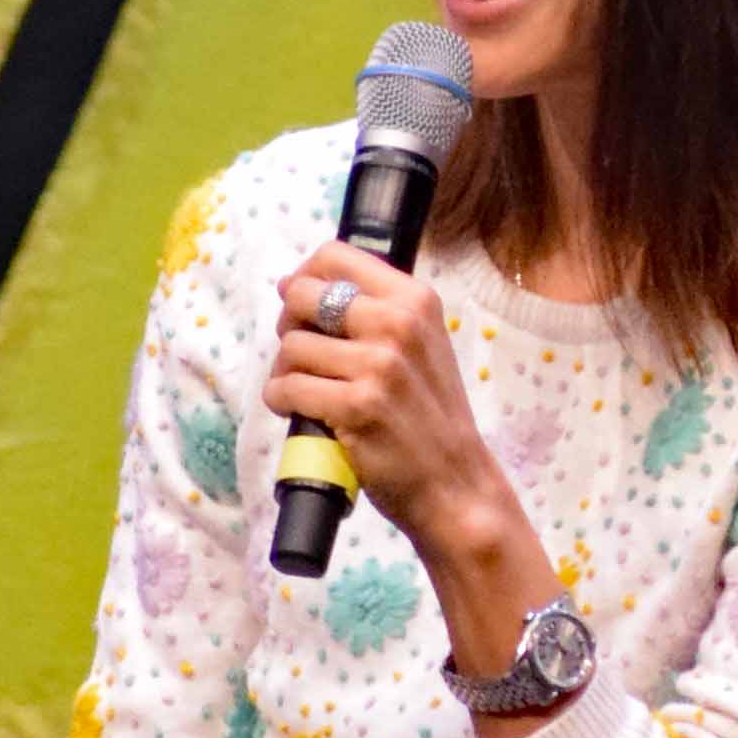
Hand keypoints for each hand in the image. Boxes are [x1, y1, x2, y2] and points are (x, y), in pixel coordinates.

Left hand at [266, 239, 507, 555]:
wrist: (455, 482)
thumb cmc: (430, 415)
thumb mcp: (423, 344)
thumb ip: (377, 311)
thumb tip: (298, 286)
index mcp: (415, 299)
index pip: (334, 256)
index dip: (303, 277)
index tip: (300, 304)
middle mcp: (399, 324)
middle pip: (302, 295)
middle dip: (289, 323)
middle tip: (302, 353)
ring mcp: (379, 365)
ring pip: (291, 346)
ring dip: (285, 370)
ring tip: (306, 390)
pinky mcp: (357, 406)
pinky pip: (288, 388)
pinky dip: (281, 400)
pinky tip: (298, 411)